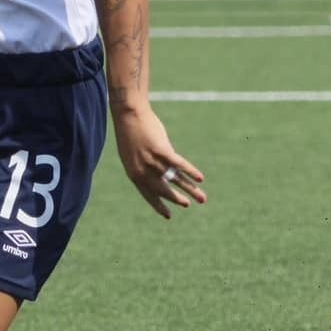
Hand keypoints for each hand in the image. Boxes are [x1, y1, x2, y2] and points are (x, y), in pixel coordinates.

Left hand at [112, 104, 205, 218]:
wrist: (128, 114)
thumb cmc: (130, 132)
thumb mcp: (133, 154)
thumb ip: (144, 166)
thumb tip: (159, 173)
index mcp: (134, 174)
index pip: (148, 195)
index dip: (159, 206)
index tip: (168, 216)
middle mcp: (143, 171)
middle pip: (164, 190)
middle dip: (177, 199)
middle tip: (188, 205)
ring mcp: (153, 162)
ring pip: (175, 180)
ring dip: (191, 189)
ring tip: (202, 198)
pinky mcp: (162, 151)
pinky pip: (180, 165)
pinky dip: (191, 172)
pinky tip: (200, 178)